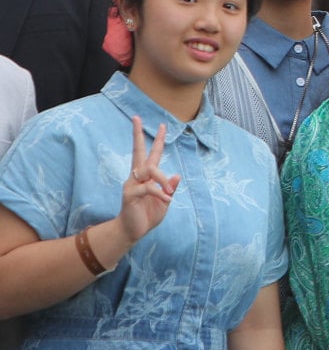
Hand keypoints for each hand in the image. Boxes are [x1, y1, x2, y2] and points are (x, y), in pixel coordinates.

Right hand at [117, 117, 181, 244]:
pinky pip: (148, 188)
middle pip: (138, 152)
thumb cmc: (147, 215)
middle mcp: (136, 176)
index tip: (162, 125)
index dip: (157, 140)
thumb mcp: (165, 201)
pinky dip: (160, 192)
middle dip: (137, 135)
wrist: (133, 232)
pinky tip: (167, 199)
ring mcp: (131, 184)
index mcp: (146, 177)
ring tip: (170, 193)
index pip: (152, 154)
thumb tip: (177, 175)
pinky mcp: (129, 194)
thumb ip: (170, 188)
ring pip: (149, 170)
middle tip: (136, 118)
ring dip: (162, 179)